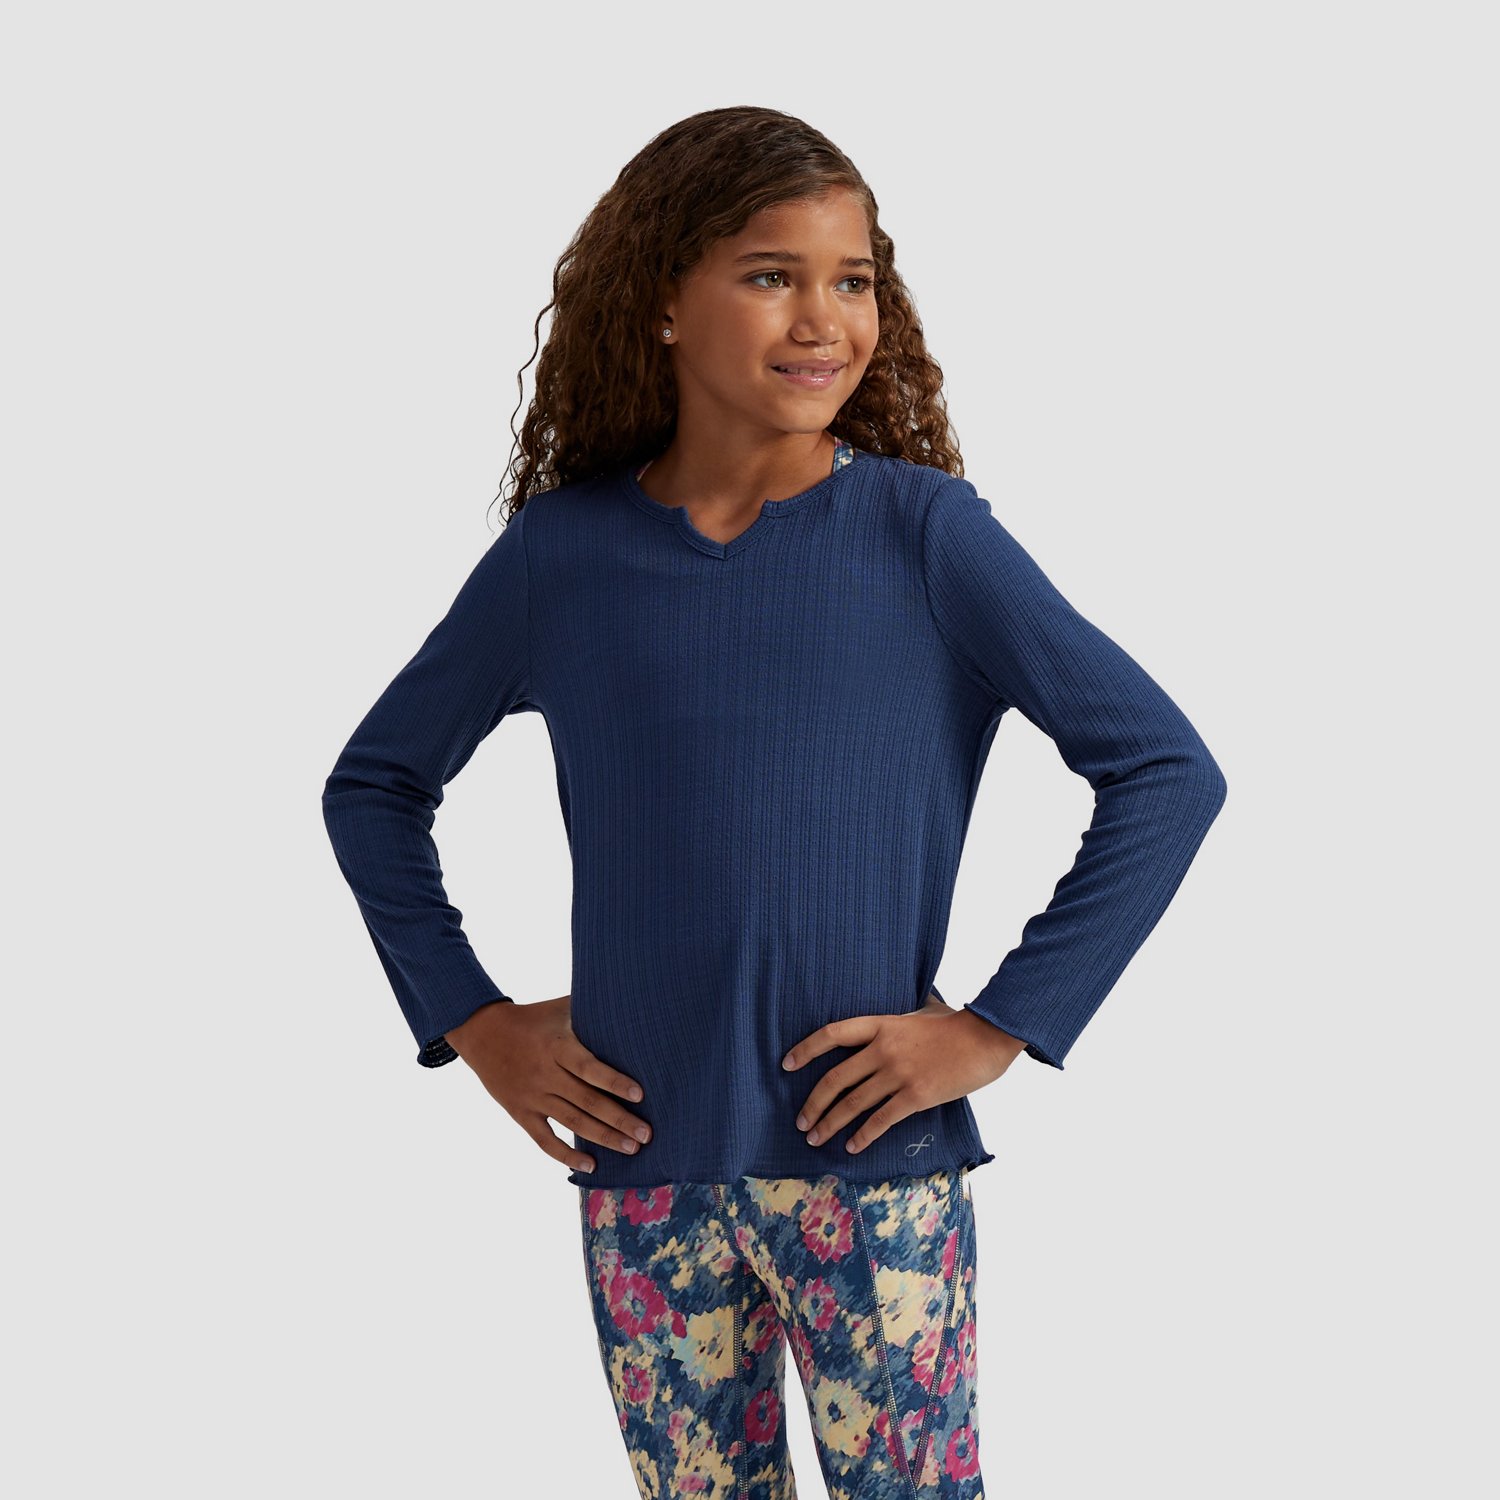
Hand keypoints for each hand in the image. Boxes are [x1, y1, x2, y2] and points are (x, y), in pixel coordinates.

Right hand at [445, 995, 650, 1176]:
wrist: (482, 1033)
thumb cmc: (532, 1018)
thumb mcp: (560, 1008)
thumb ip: (591, 1009)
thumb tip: (628, 1003)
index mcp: (557, 1047)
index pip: (589, 1068)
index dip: (614, 1082)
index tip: (640, 1095)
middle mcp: (545, 1074)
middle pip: (587, 1101)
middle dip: (619, 1120)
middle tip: (646, 1135)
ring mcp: (532, 1097)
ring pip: (572, 1123)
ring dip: (603, 1138)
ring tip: (631, 1149)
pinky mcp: (521, 1113)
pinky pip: (544, 1140)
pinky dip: (566, 1155)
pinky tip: (591, 1165)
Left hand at [782, 995, 1026, 1155]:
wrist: (986, 1038)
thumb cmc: (957, 1024)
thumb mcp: (922, 1011)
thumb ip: (903, 1016)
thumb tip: (905, 1012)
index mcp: (881, 1024)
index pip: (832, 1034)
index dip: (806, 1049)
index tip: (786, 1064)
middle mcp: (883, 1049)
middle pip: (835, 1078)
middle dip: (813, 1103)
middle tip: (801, 1121)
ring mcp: (898, 1073)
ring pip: (853, 1103)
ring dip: (830, 1123)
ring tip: (815, 1139)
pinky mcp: (916, 1096)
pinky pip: (881, 1120)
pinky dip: (863, 1135)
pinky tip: (851, 1146)